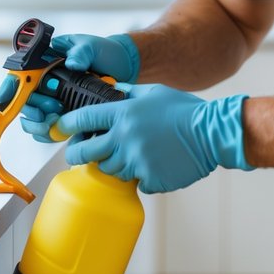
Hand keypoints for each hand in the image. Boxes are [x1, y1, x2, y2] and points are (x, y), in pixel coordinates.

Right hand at [0, 32, 139, 142]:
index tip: (5, 99)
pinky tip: (60, 130)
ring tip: (56, 120)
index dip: (8, 87)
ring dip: (39, 123)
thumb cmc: (103, 51)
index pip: (18, 74)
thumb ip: (81, 52)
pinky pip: (47, 129)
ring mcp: (53, 100)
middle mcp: (44, 83)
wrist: (123, 67)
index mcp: (44, 62)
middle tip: (52, 107)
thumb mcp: (92, 46)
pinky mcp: (64, 115)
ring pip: (32, 118)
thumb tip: (72, 63)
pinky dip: (49, 133)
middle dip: (32, 108)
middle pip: (23, 101)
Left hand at [54, 83, 251, 193]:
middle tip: (77, 154)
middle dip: (77, 153)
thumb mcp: (155, 92)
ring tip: (132, 155)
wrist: (212, 133)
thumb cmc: (185, 111)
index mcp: (124, 114)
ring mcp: (135, 161)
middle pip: (86, 152)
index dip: (68, 124)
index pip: (84, 118)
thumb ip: (130, 93)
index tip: (61, 127)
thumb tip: (113, 91)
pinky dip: (142, 176)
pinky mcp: (149, 179)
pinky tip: (156, 165)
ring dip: (116, 164)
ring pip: (110, 170)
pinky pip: (137, 182)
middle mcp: (124, 139)